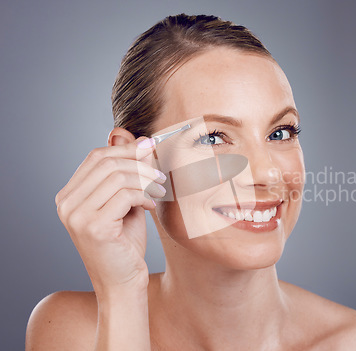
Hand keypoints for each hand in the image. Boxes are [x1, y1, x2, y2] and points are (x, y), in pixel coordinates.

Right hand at [55, 137, 165, 295]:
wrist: (123, 282)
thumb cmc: (124, 243)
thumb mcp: (125, 203)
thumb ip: (127, 175)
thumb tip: (141, 140)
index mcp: (69, 196)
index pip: (96, 157)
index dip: (125, 148)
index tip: (151, 146)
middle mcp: (66, 204)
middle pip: (106, 162)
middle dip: (139, 163)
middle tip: (160, 173)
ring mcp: (76, 215)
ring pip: (117, 176)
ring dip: (145, 179)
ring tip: (160, 189)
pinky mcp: (93, 226)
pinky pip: (125, 195)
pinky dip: (144, 195)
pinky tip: (152, 205)